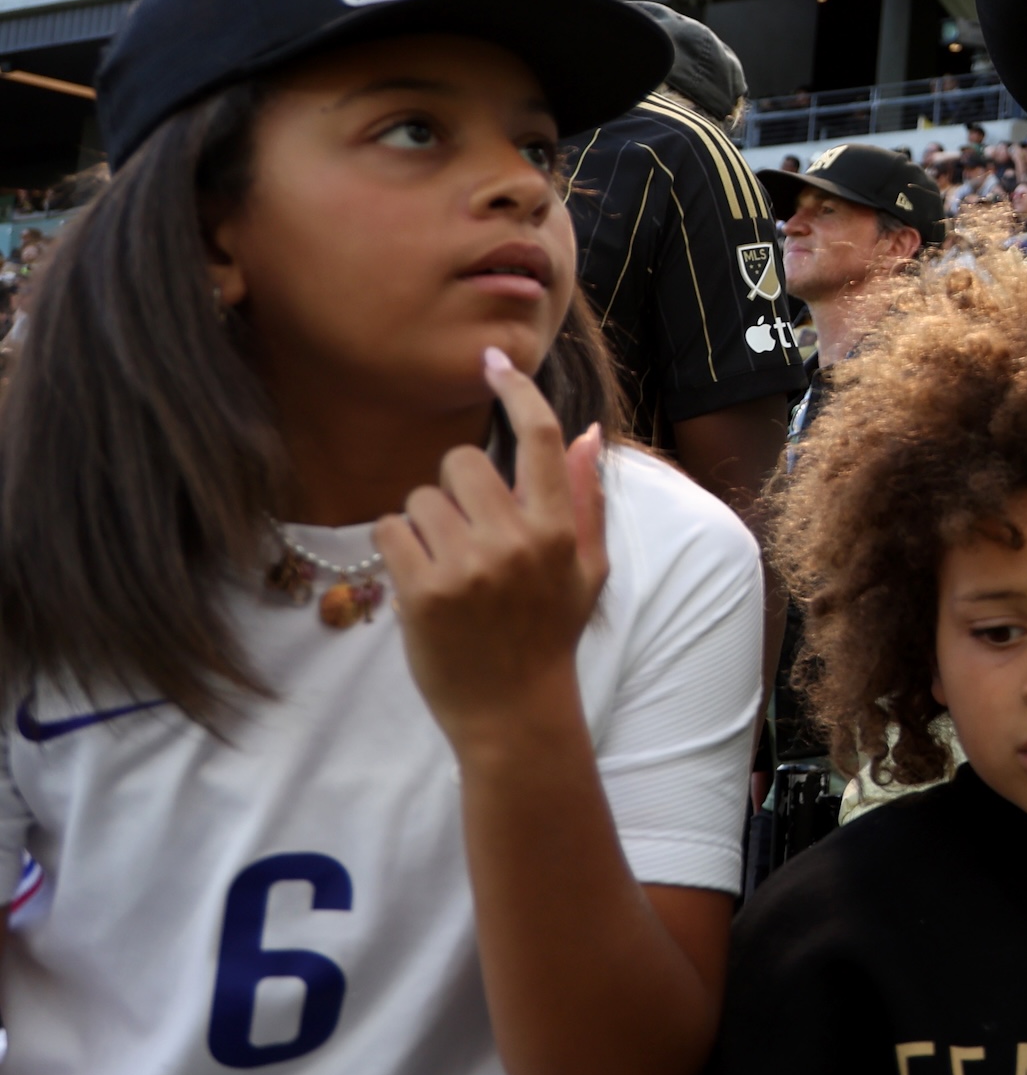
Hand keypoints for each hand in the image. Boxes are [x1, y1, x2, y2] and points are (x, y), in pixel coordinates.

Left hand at [376, 348, 609, 755]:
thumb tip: (588, 432)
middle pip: (462, 461)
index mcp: (559, 529)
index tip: (495, 360)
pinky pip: (390, 528)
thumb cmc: (548, 635)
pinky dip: (396, 547)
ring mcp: (469, 565)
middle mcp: (517, 540)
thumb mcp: (585, 568)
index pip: (540, 438)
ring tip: (445, 566)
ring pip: (421, 496)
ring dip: (424, 523)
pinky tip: (419, 580)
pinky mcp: (423, 590)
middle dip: (455, 488)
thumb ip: (583, 499)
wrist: (514, 713)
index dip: (516, 391)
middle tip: (466, 533)